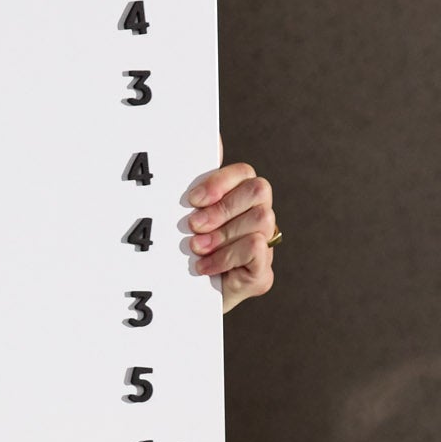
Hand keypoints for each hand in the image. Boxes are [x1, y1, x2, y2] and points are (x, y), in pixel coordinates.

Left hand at [183, 161, 276, 314]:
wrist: (176, 302)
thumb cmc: (177, 254)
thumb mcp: (178, 217)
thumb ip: (194, 184)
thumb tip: (211, 139)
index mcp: (239, 201)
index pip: (245, 172)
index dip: (220, 182)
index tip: (191, 200)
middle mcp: (257, 219)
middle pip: (259, 190)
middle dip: (222, 207)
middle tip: (192, 226)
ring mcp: (264, 247)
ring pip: (261, 218)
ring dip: (222, 234)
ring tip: (196, 249)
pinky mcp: (262, 274)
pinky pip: (255, 247)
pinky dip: (225, 256)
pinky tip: (204, 267)